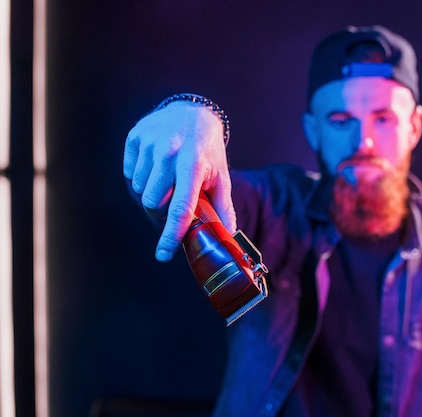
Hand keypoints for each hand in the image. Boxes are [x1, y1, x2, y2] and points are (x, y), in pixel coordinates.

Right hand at [123, 101, 235, 261]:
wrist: (192, 111)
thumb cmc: (208, 149)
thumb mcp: (221, 174)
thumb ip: (223, 206)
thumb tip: (229, 234)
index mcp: (194, 165)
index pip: (180, 209)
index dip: (171, 235)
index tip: (163, 255)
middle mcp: (169, 153)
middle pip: (153, 203)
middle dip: (162, 208)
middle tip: (173, 199)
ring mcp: (149, 144)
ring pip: (139, 190)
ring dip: (152, 191)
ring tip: (167, 178)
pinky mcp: (135, 138)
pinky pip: (129, 174)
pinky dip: (141, 177)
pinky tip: (156, 166)